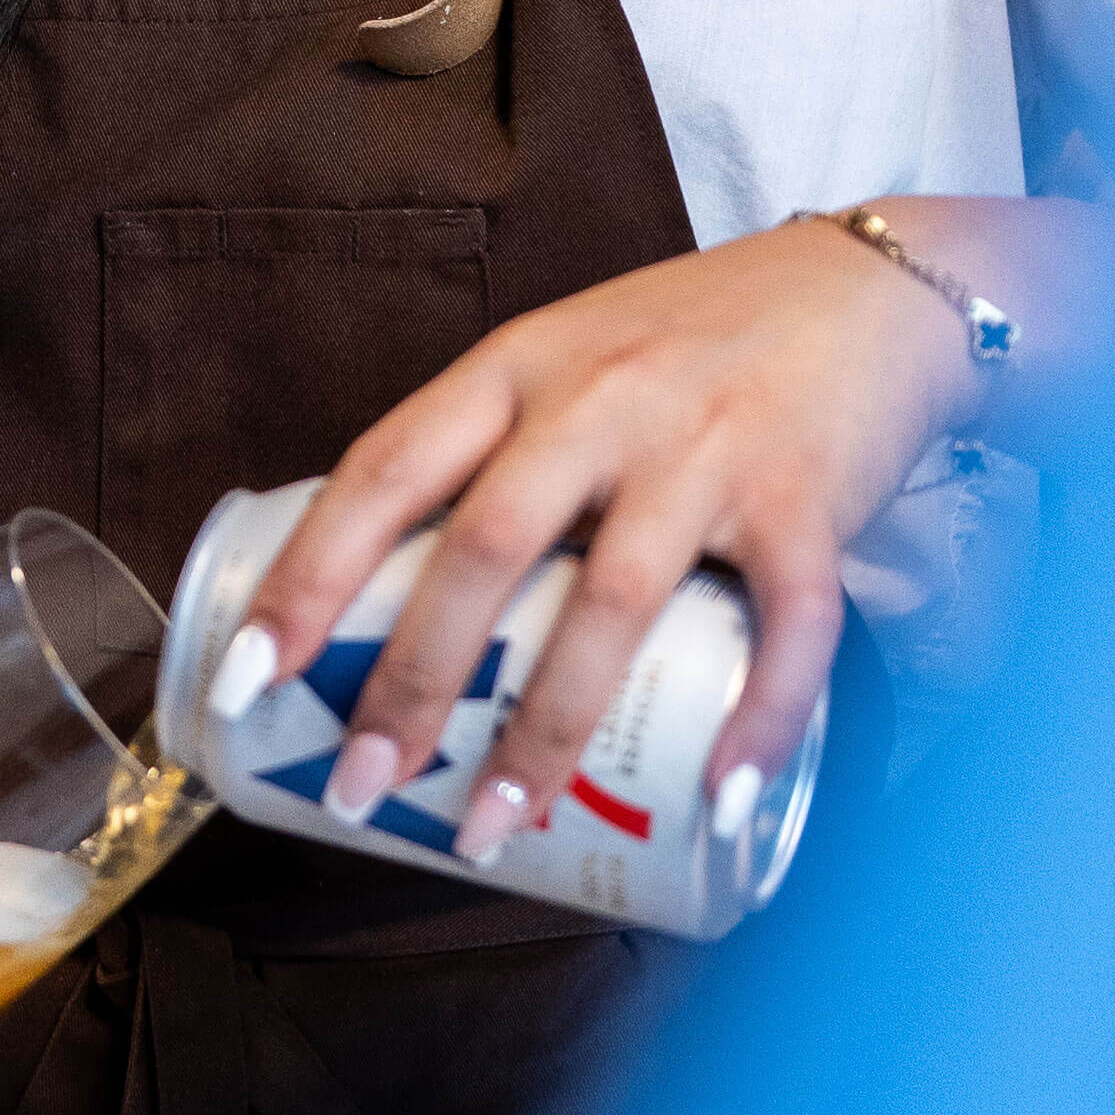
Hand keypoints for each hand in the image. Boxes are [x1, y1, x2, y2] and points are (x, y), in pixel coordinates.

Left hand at [232, 220, 969, 853]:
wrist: (868, 286)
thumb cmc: (692, 344)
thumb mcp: (567, 361)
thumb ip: (493, 456)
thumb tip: (381, 601)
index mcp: (519, 366)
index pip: (386, 470)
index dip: (306, 576)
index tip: (246, 676)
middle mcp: (602, 399)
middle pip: (483, 549)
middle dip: (409, 685)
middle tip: (360, 788)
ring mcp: (707, 446)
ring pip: (611, 604)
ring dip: (544, 733)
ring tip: (494, 829)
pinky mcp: (808, 495)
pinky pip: (785, 626)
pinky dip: (757, 719)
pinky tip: (718, 797)